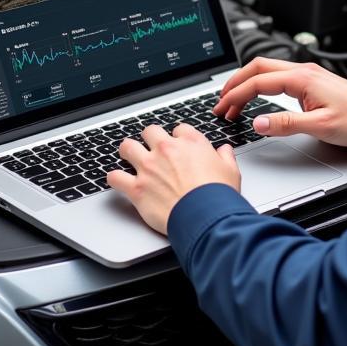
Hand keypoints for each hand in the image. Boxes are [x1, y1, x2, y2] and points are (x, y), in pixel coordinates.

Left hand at [106, 124, 240, 233]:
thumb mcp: (231, 171)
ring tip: (130, 158)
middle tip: (152, 149)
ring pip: (127, 147)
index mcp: (191, 142)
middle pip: (150, 131)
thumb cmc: (219, 195)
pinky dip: (115, 179)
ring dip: (128, 152)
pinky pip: (115, 177)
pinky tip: (118, 181)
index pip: (179, 129)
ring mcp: (149, 168)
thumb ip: (226, 157)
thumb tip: (224, 151)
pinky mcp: (137, 188)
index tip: (179, 147)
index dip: (178, 138)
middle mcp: (167, 150)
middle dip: (150, 139)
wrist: (206, 216)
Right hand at [214, 57, 346, 147]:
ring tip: (234, 101)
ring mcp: (307, 75)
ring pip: (267, 70)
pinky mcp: (311, 82)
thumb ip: (285, 124)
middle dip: (235, 83)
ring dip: (247, 83)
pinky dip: (261, 85)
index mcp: (301, 78)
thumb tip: (258, 122)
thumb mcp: (319, 126)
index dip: (236, 95)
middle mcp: (303, 71)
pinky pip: (278, 77)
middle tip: (221, 102)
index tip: (223, 108)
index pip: (258, 82)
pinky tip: (258, 97)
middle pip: (258, 67)